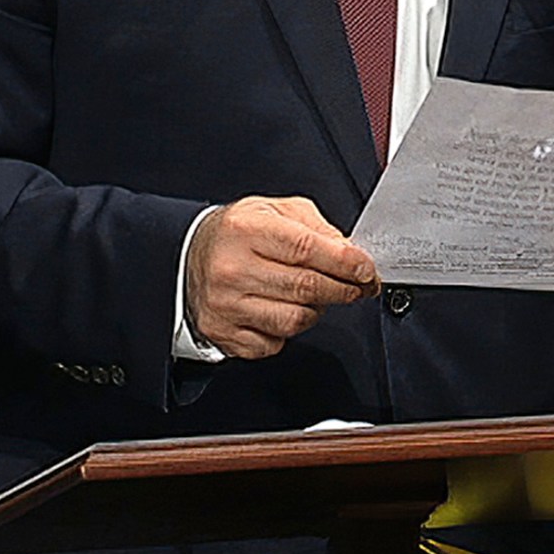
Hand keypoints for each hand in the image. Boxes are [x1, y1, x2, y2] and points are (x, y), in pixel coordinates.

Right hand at [186, 196, 376, 358]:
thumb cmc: (236, 233)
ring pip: (295, 320)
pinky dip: (287, 331)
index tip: (366, 269)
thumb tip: (349, 253)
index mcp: (246, 229)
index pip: (307, 248)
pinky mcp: (224, 333)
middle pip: (306, 287)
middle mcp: (232, 268)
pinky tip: (281, 310)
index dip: (345, 262)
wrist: (186, 257)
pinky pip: (275, 343)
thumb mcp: (273, 210)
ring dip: (316, 310)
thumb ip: (315, 226)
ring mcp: (226, 305)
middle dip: (344, 289)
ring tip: (314, 296)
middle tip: (359, 286)